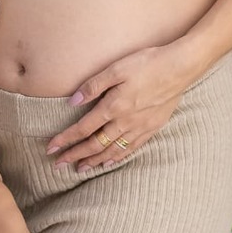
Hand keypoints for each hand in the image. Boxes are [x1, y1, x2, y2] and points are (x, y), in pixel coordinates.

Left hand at [46, 45, 192, 171]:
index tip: (51, 149)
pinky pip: (131, 149)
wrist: (180, 68)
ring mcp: (140, 128)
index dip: (65, 140)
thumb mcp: (117, 68)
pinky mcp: (152, 128)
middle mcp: (125, 122)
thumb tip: (73, 101)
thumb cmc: (148, 63)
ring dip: (94, 161)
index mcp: (113, 107)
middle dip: (75, 155)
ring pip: (112, 151)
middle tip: (58, 165)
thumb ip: (94, 86)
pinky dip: (117, 158)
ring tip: (80, 169)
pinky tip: (109, 162)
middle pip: (95, 145)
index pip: (83, 129)